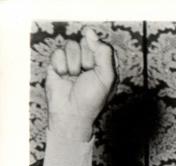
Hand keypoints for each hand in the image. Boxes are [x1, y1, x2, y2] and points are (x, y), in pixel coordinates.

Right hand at [46, 27, 115, 141]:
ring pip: (71, 45)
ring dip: (73, 63)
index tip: (94, 64)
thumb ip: (104, 52)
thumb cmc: (92, 99)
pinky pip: (57, 52)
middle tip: (86, 74)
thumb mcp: (106, 77)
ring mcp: (73, 61)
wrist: (70, 112)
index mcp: (105, 65)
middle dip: (86, 59)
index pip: (102, 45)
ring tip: (74, 77)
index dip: (97, 51)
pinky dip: (60, 66)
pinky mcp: (57, 64)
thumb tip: (90, 32)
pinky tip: (63, 77)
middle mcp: (89, 61)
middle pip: (86, 42)